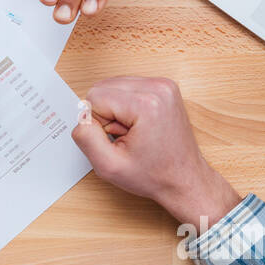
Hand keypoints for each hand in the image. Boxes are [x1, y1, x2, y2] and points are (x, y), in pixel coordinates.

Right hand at [70, 76, 239, 228]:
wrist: (184, 179)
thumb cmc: (155, 175)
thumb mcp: (109, 166)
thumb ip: (85, 138)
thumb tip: (80, 116)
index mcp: (147, 103)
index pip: (95, 96)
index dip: (98, 123)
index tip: (117, 139)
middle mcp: (158, 87)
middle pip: (104, 87)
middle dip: (107, 114)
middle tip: (126, 137)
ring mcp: (164, 85)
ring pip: (114, 86)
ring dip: (116, 110)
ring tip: (134, 132)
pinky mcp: (164, 87)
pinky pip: (128, 87)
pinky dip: (127, 106)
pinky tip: (140, 125)